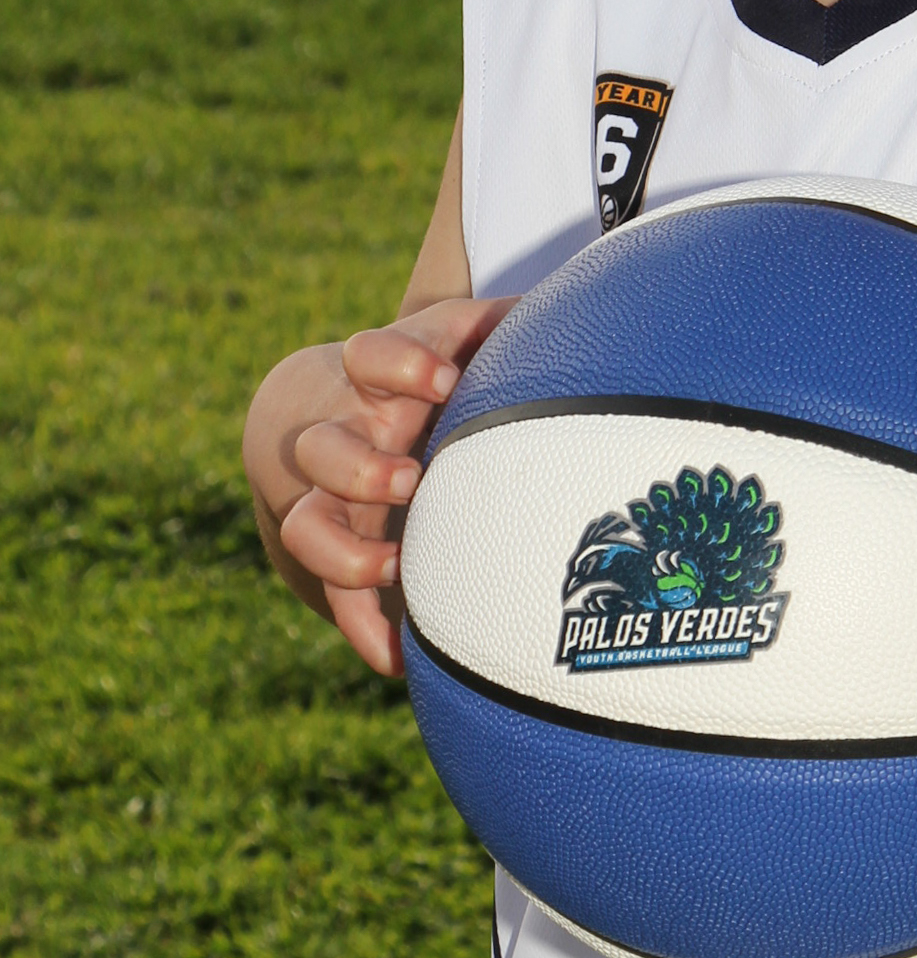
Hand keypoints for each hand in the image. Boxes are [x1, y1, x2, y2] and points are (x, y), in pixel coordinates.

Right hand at [243, 297, 514, 676]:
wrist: (357, 417)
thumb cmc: (438, 375)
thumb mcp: (464, 339)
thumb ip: (504, 324)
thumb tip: (568, 298)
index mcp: (381, 382)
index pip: (371, 357)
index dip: (401, 365)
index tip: (446, 379)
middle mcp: (348, 437)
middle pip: (323, 448)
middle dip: (361, 467)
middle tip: (409, 479)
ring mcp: (337, 497)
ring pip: (308, 523)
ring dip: (347, 552)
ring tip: (396, 565)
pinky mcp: (345, 547)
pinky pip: (338, 597)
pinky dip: (365, 628)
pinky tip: (400, 659)